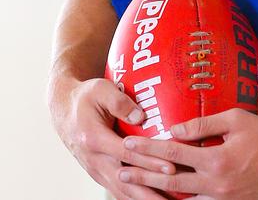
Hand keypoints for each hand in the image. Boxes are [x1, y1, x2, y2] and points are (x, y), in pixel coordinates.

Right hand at [51, 76, 176, 199]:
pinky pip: (117, 189)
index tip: (171, 168)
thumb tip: (141, 117)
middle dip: (149, 192)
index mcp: (94, 139)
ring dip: (143, 199)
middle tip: (172, 196)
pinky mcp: (100, 173)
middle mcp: (95, 159)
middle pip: (126, 181)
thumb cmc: (86, 97)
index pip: (127, 154)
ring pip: (121, 191)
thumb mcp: (101, 90)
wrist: (64, 110)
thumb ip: (120, 102)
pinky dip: (133, 197)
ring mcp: (96, 170)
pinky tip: (150, 199)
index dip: (149, 162)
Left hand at [118, 108, 257, 199]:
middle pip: (170, 182)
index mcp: (215, 160)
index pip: (173, 153)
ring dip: (157, 194)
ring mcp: (222, 199)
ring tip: (136, 190)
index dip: (149, 149)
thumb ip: (203, 123)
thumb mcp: (235, 119)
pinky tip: (168, 198)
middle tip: (120, 172)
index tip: (129, 144)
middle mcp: (215, 184)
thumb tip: (174, 127)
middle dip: (143, 175)